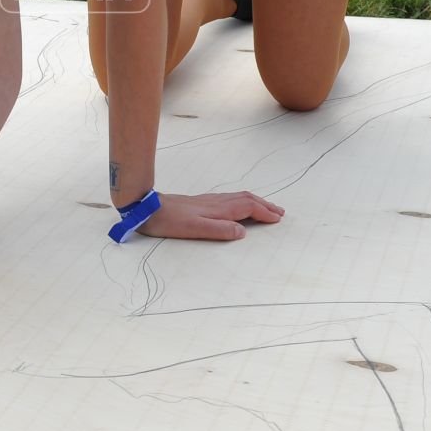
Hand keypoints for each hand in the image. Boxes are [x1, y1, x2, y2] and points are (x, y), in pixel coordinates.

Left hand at [135, 191, 284, 240]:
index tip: (278, 219)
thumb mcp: (195, 229)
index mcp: (219, 209)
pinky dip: (244, 201)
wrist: (149, 209)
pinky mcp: (203, 203)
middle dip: (265, 205)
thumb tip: (243, 232)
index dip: (264, 213)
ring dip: (256, 202)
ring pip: (239, 198)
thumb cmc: (170, 221)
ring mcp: (210, 201)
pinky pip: (231, 199)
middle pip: (247, 200)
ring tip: (267, 207)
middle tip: (280, 212)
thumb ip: (220, 230)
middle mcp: (217, 202)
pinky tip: (240, 206)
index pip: (248, 208)